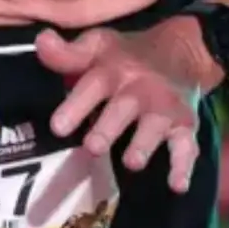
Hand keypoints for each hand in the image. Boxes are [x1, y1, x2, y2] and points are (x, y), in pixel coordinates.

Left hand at [36, 25, 201, 190]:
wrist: (179, 51)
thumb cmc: (125, 56)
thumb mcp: (96, 46)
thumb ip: (68, 53)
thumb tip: (42, 41)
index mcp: (111, 71)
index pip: (92, 86)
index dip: (75, 106)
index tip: (58, 127)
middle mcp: (138, 89)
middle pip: (122, 109)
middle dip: (108, 129)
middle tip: (93, 147)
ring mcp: (163, 108)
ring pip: (154, 128)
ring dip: (143, 145)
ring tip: (132, 163)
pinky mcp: (185, 125)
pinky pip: (187, 147)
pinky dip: (184, 166)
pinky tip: (177, 185)